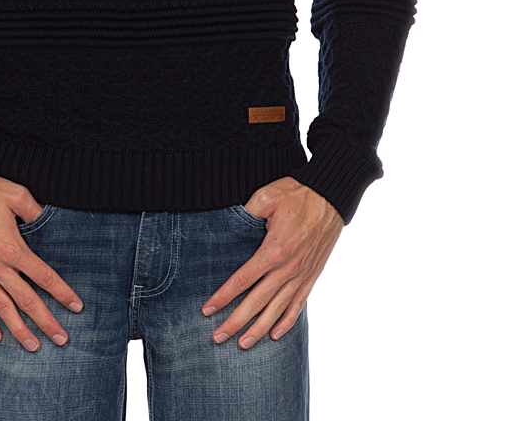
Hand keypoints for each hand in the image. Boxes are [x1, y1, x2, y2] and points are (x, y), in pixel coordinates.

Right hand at [0, 173, 83, 350]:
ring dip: (19, 330)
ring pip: (2, 309)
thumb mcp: (16, 194)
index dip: (62, 292)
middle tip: (62, 339)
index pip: (44, 276)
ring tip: (33, 346)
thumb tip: (49, 219)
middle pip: (26, 301)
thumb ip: (35, 211)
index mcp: (13, 248)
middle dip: (46, 322)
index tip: (76, 306)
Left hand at [202, 176, 343, 347]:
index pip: (242, 280)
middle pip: (256, 302)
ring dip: (259, 329)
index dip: (224, 297)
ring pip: (277, 310)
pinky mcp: (312, 276)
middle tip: (217, 337)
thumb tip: (230, 223)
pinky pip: (298, 305)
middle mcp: (288, 268)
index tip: (207, 310)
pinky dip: (286, 322)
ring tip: (242, 345)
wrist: (330, 196)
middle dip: (235, 322)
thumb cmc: (297, 193)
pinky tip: (274, 334)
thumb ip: (246, 213)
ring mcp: (301, 275)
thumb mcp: (266, 196)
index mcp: (273, 250)